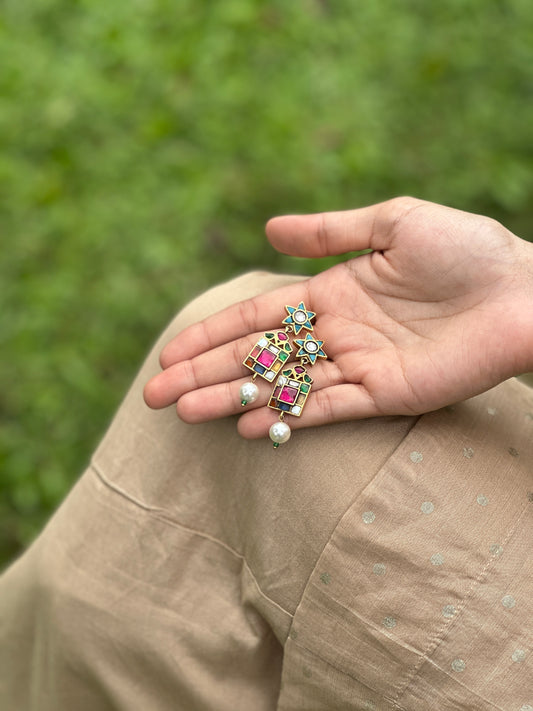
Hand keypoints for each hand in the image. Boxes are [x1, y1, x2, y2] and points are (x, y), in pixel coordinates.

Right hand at [144, 197, 532, 438]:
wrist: (523, 290)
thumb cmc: (466, 249)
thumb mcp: (392, 222)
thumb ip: (330, 232)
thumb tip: (267, 230)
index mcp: (332, 293)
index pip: (255, 317)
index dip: (209, 334)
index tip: (168, 352)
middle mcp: (336, 333)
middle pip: (256, 357)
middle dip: (204, 374)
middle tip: (155, 395)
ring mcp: (357, 366)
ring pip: (281, 386)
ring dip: (231, 399)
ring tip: (185, 413)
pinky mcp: (385, 394)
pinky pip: (327, 408)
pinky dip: (287, 417)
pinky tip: (246, 425)